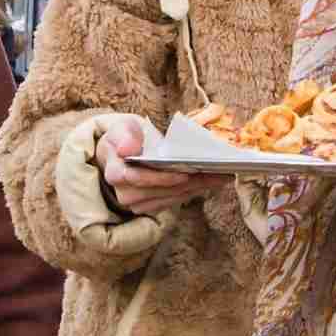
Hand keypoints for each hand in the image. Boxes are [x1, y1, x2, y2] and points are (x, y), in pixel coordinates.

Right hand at [96, 114, 221, 212]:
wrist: (124, 153)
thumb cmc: (125, 138)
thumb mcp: (121, 128)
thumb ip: (124, 136)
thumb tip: (127, 149)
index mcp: (115, 172)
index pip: (137, 178)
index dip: (161, 178)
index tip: (184, 173)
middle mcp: (125, 194)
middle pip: (161, 190)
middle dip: (190, 181)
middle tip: (215, 171)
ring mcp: (139, 203)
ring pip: (173, 197)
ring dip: (199, 186)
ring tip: (220, 175)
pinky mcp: (152, 206)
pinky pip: (177, 200)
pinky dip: (196, 190)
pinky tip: (212, 181)